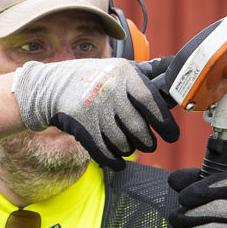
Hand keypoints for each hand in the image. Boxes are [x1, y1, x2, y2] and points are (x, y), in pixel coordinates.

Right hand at [10, 58, 179, 170]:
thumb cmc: (93, 77)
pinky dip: (115, 160)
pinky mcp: (81, 126)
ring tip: (131, 146)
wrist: (50, 86)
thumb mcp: (118, 67)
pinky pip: (105, 152)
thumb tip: (176, 70)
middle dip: (148, 141)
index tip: (172, 135)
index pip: (149, 101)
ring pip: (122, 142)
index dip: (164, 121)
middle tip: (150, 144)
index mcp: (123, 72)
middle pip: (138, 127)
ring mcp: (94, 108)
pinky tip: (119, 161)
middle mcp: (109, 89)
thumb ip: (147, 72)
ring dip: (130, 149)